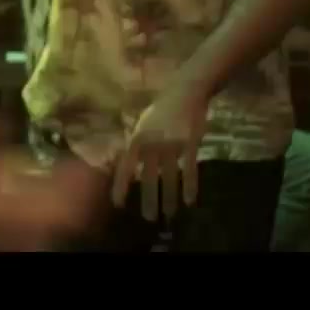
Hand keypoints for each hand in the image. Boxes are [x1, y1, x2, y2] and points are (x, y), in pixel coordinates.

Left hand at [110, 80, 208, 220]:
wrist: (185, 91)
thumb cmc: (161, 110)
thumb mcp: (142, 124)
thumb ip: (136, 144)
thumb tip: (127, 165)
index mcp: (137, 139)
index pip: (126, 167)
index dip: (121, 186)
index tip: (118, 204)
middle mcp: (152, 143)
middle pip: (148, 177)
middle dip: (148, 199)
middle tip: (148, 218)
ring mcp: (172, 144)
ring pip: (170, 177)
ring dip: (169, 198)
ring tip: (169, 214)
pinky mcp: (190, 143)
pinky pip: (190, 170)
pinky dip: (190, 186)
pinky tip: (190, 201)